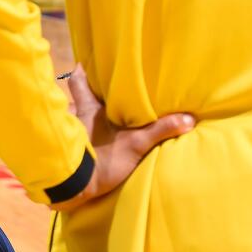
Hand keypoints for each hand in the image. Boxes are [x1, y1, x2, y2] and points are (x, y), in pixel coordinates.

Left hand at [54, 66, 194, 210]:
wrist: (75, 187)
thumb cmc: (103, 160)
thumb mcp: (135, 144)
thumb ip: (160, 130)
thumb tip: (188, 118)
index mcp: (89, 110)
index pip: (79, 84)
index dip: (80, 73)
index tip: (81, 64)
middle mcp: (74, 118)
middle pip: (70, 100)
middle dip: (75, 96)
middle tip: (83, 88)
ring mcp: (66, 135)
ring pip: (66, 119)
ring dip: (71, 117)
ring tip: (81, 116)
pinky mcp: (63, 153)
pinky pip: (64, 139)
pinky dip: (69, 137)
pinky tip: (76, 143)